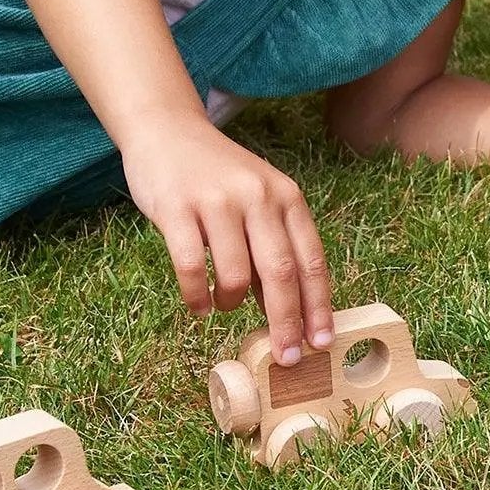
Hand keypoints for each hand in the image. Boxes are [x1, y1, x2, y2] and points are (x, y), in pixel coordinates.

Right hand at [120, 114, 334, 362]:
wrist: (167, 131)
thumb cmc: (217, 176)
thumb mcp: (257, 202)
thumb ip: (272, 248)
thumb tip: (287, 314)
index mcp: (286, 197)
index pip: (311, 260)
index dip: (318, 306)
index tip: (321, 342)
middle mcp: (258, 196)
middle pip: (281, 272)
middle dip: (286, 322)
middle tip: (286, 357)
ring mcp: (218, 201)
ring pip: (236, 274)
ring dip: (232, 303)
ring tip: (224, 306)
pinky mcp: (177, 208)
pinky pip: (192, 267)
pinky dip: (197, 296)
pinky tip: (199, 305)